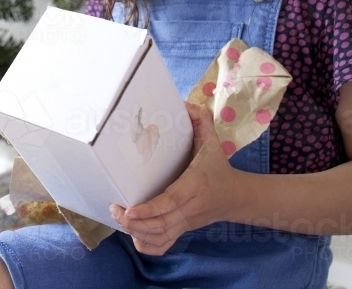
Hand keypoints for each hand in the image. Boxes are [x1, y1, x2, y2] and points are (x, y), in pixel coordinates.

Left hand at [110, 101, 238, 255]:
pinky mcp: (183, 231)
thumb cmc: (218, 166)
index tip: (129, 210)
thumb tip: (184, 104)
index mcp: (195, 184)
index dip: (150, 209)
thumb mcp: (213, 140)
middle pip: (162, 223)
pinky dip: (148, 245)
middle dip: (135, 222)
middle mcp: (191, 207)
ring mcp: (187, 222)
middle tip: (115, 211)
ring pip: (160, 237)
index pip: (172, 201)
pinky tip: (133, 235)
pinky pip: (164, 246)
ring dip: (137, 233)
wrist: (237, 197)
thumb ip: (201, 120)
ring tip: (119, 219)